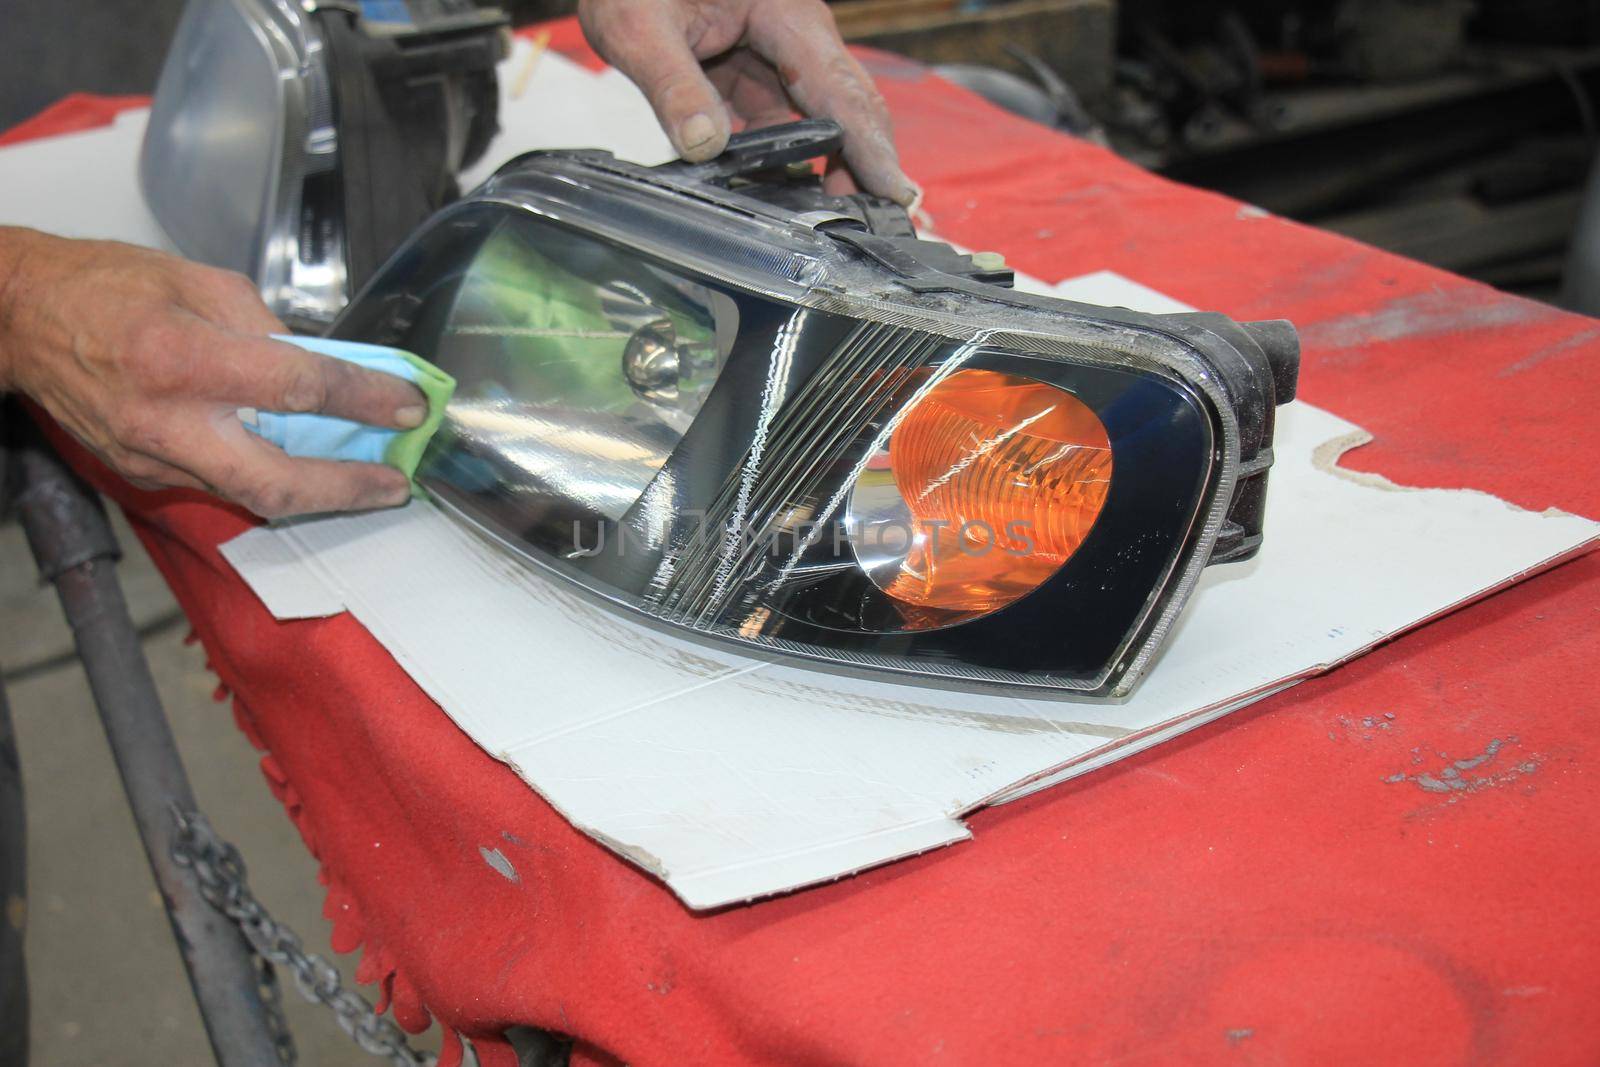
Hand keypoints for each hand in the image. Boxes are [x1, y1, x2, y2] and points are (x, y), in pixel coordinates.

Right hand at [0, 227, 423, 518]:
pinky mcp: (143, 474)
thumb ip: (269, 329)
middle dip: (348, 491)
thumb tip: (327, 366)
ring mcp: (152, 456)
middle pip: (276, 481)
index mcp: (185, 356)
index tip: (408, 405)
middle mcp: (167, 419)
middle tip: (396, 483)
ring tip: (365, 478)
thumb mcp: (199, 281)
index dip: (365, 399)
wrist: (20, 318)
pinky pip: (220, 482)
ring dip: (316, 491)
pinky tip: (301, 465)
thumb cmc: (104, 287)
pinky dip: (269, 476)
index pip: (299, 387)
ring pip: (251, 493)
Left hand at [578, 0, 915, 203]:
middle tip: (879, 230)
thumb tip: (705, 145)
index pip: (841, 91)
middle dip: (867, 168)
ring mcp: (779, 57)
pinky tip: (784, 204)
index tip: (896, 194)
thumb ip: (672, 86)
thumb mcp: (639, 27)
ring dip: (828, 173)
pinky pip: (782, 126)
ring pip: (819, 124)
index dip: (871, 147)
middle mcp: (797, 36)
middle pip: (848, 109)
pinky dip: (785, 164)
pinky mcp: (756, 76)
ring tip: (837, 230)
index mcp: (786, 15)